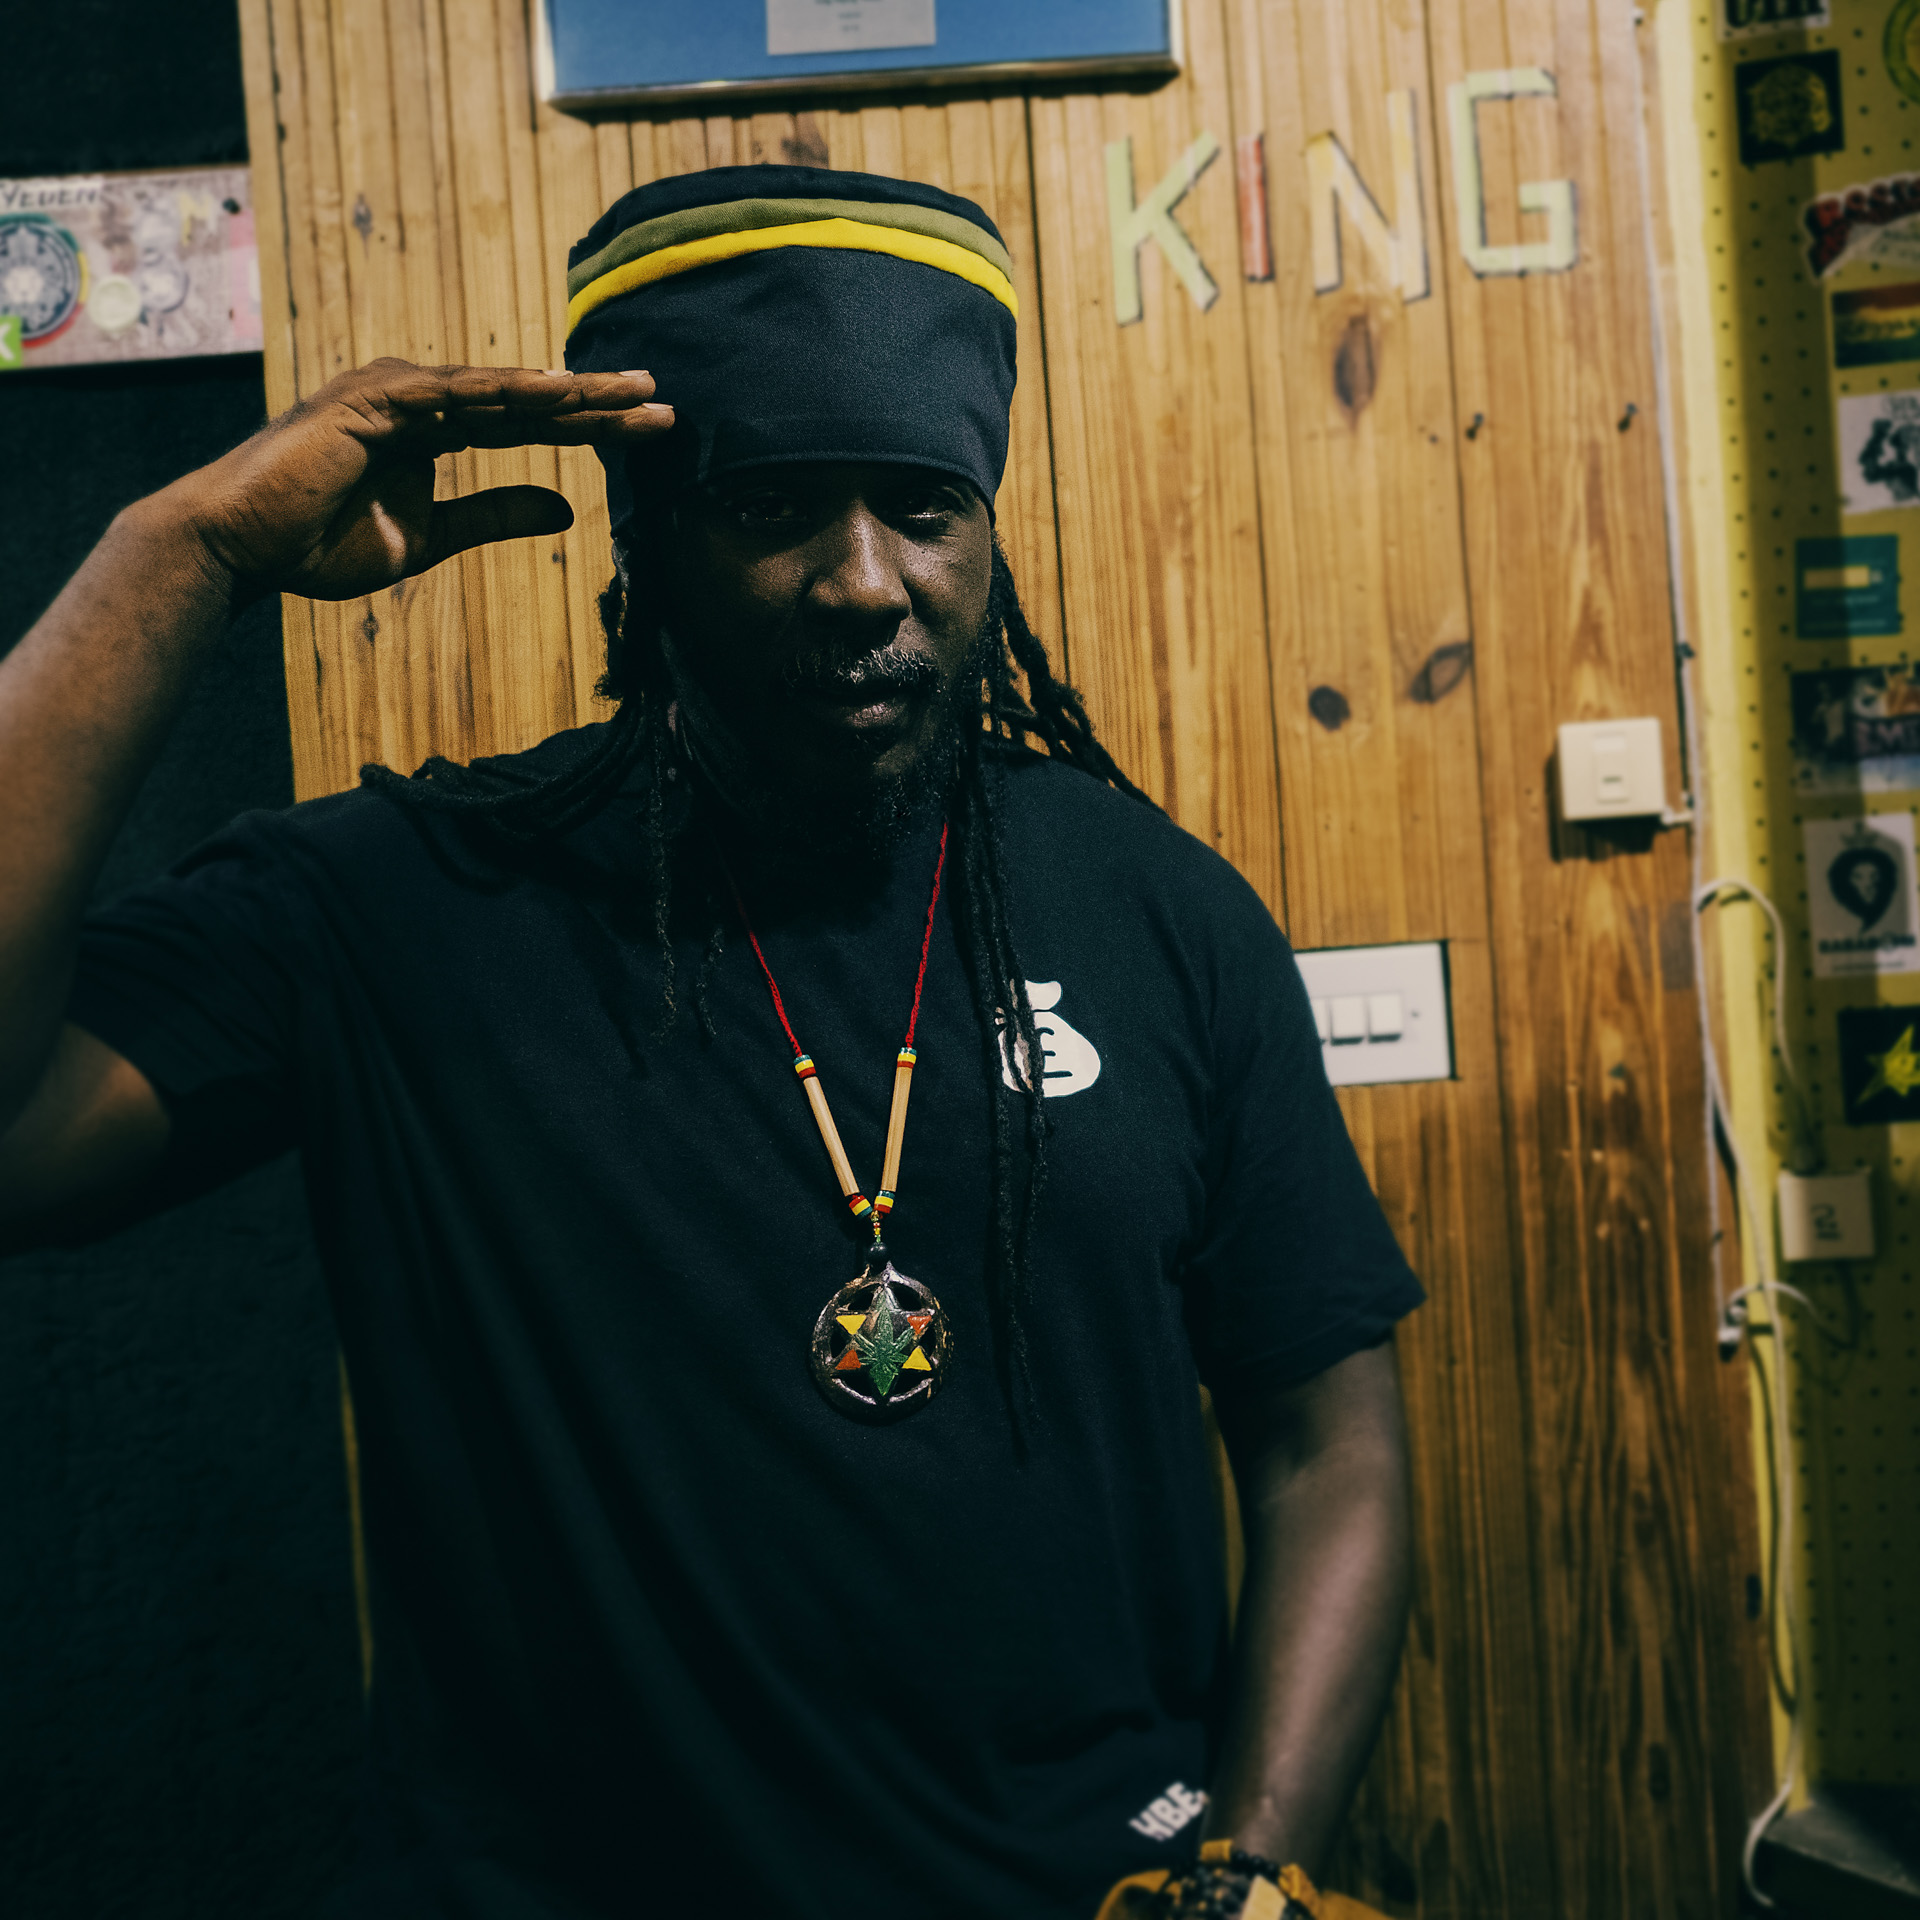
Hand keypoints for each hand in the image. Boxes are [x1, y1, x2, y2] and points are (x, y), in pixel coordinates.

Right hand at [155, 358, 671, 603]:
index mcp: (440, 433)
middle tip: (660, 398)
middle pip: (526, 401)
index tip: (652, 431)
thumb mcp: (432, 538)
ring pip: (495, 390)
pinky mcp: (368, 402)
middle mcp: (425, 403)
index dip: (592, 429)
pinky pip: (444, 396)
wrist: (247, 548)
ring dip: (559, 389)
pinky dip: (495, 391)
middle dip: (594, 400)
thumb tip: (567, 510)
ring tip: (620, 390)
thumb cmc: (325, 543)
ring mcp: (397, 396)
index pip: (531, 428)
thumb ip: (496, 516)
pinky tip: (547, 391)